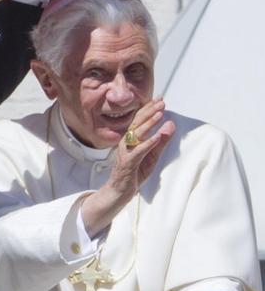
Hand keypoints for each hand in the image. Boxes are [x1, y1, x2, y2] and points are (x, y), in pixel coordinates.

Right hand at [81, 98, 175, 236]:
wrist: (119, 191)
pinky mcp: (127, 163)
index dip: (149, 109)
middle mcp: (126, 142)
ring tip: (160, 114)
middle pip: (137, 123)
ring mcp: (126, 152)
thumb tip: (170, 124)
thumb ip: (161, 141)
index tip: (160, 98)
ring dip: (149, 123)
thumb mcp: (152, 156)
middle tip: (161, 101)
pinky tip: (157, 137)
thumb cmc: (134, 173)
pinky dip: (148, 143)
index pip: (140, 120)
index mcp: (131, 139)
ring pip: (136, 134)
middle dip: (149, 111)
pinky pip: (138, 151)